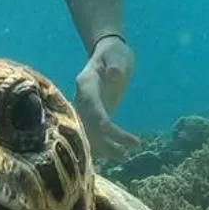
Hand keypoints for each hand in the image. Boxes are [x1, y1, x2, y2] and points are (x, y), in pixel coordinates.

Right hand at [74, 36, 140, 161]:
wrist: (107, 51)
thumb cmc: (113, 52)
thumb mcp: (116, 55)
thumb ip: (115, 65)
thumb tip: (114, 75)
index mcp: (86, 85)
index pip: (94, 110)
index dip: (107, 127)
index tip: (124, 138)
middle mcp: (82, 99)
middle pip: (90, 126)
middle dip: (106, 143)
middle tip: (125, 156)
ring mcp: (87, 107)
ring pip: (90, 133)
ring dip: (105, 148)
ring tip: (125, 158)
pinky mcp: (95, 112)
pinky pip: (96, 132)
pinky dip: (104, 144)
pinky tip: (117, 156)